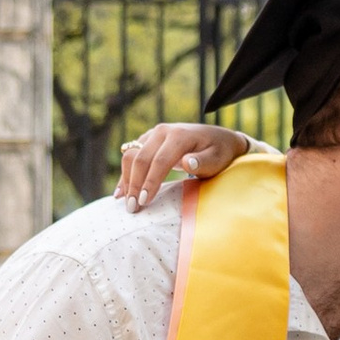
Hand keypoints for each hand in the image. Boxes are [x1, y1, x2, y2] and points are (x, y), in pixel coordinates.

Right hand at [118, 122, 253, 207]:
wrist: (218, 137)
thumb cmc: (219, 153)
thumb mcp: (218, 159)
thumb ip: (204, 162)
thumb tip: (187, 163)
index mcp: (180, 135)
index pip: (160, 160)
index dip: (150, 181)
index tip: (145, 201)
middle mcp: (162, 131)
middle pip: (141, 158)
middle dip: (135, 184)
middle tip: (132, 208)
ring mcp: (153, 134)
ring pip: (131, 156)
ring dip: (126, 180)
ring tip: (125, 203)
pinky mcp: (147, 140)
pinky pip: (130, 156)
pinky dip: (125, 174)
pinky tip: (120, 192)